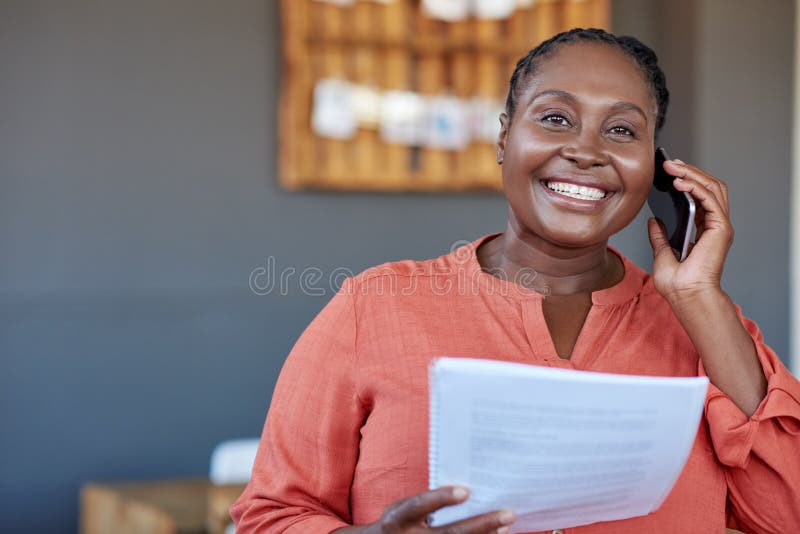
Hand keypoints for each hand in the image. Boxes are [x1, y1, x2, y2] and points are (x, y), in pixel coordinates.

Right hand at [332, 486, 514, 533]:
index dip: (441, 499)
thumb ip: (425, 503)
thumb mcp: (401, 509)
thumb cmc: (396, 524)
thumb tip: (465, 492)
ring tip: (505, 527)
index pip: (419, 506)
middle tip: (508, 514)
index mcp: (398, 520)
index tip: (465, 491)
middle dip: (482, 524)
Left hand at [647, 158, 732, 305]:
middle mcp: (714, 226)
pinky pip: (710, 199)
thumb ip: (660, 237)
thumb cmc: (678, 283)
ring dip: (693, 174)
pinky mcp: (720, 228)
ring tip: (673, 167)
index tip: (671, 171)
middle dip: (690, 171)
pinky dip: (696, 187)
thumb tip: (654, 221)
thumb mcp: (662, 254)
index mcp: (703, 230)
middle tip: (670, 163)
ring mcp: (720, 226)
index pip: (701, 196)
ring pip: (713, 188)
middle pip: (709, 187)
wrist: (686, 295)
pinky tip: (681, 182)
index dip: (688, 180)